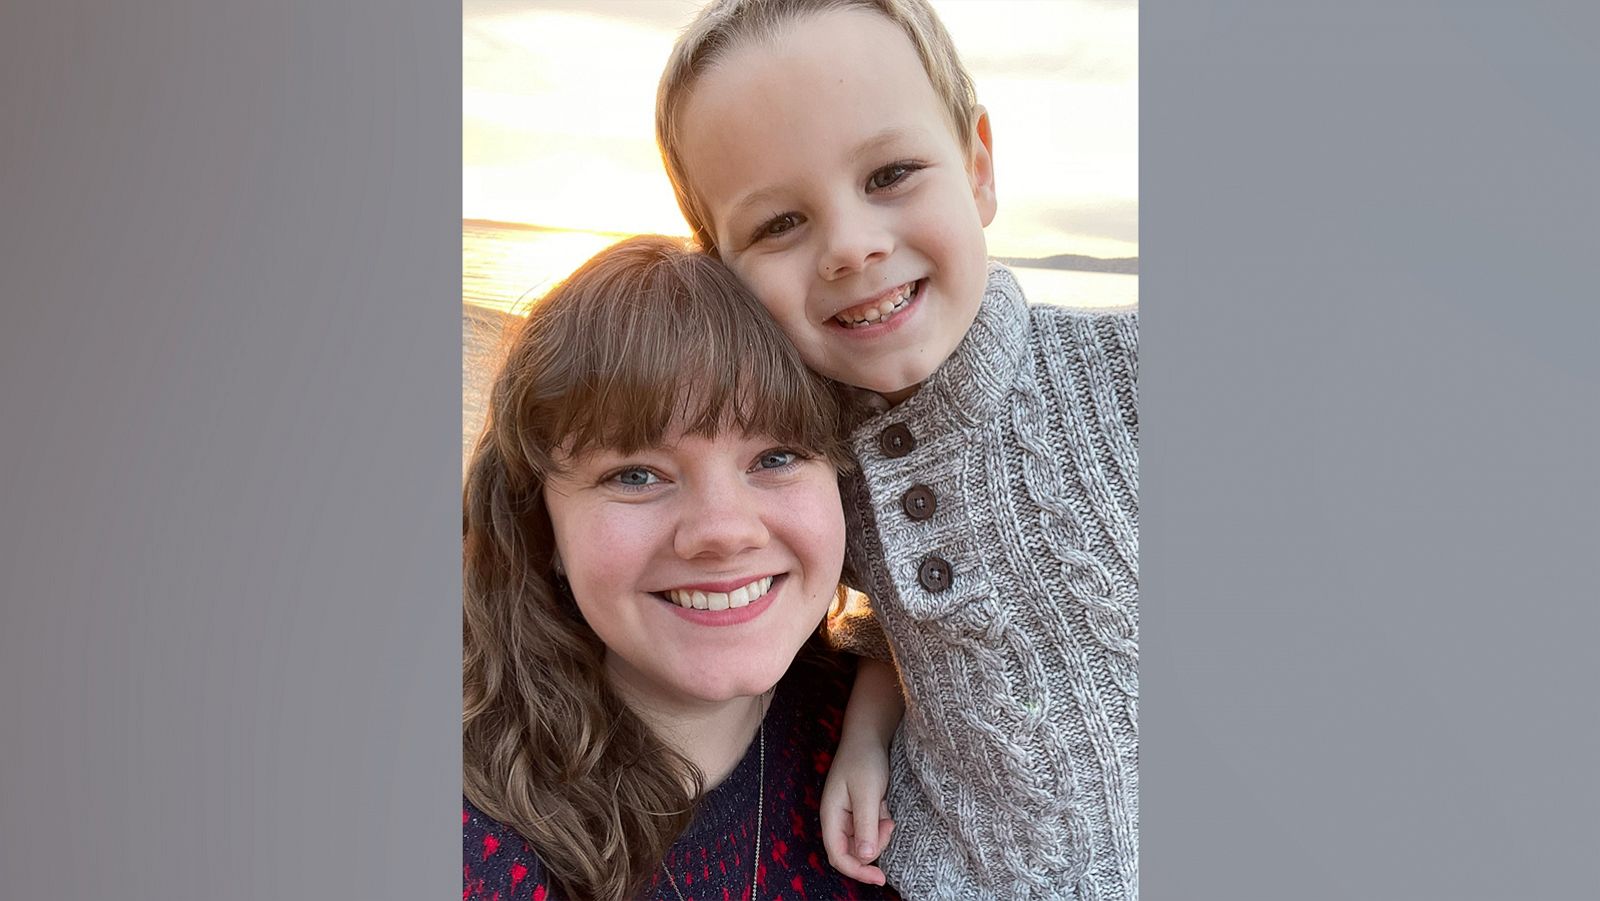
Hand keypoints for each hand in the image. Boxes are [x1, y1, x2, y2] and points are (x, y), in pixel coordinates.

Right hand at [819, 736, 894, 885]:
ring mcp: (848, 816)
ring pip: (864, 843)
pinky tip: (884, 806)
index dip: (857, 871)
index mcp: (830, 816)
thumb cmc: (864, 760)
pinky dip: (881, 825)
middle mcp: (837, 820)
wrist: (868, 736)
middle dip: (873, 847)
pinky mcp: (860, 812)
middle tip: (888, 825)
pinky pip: (871, 830)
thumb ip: (865, 825)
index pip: (838, 856)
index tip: (880, 878)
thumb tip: (866, 858)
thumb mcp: (866, 793)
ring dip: (879, 835)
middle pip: (853, 853)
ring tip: (886, 813)